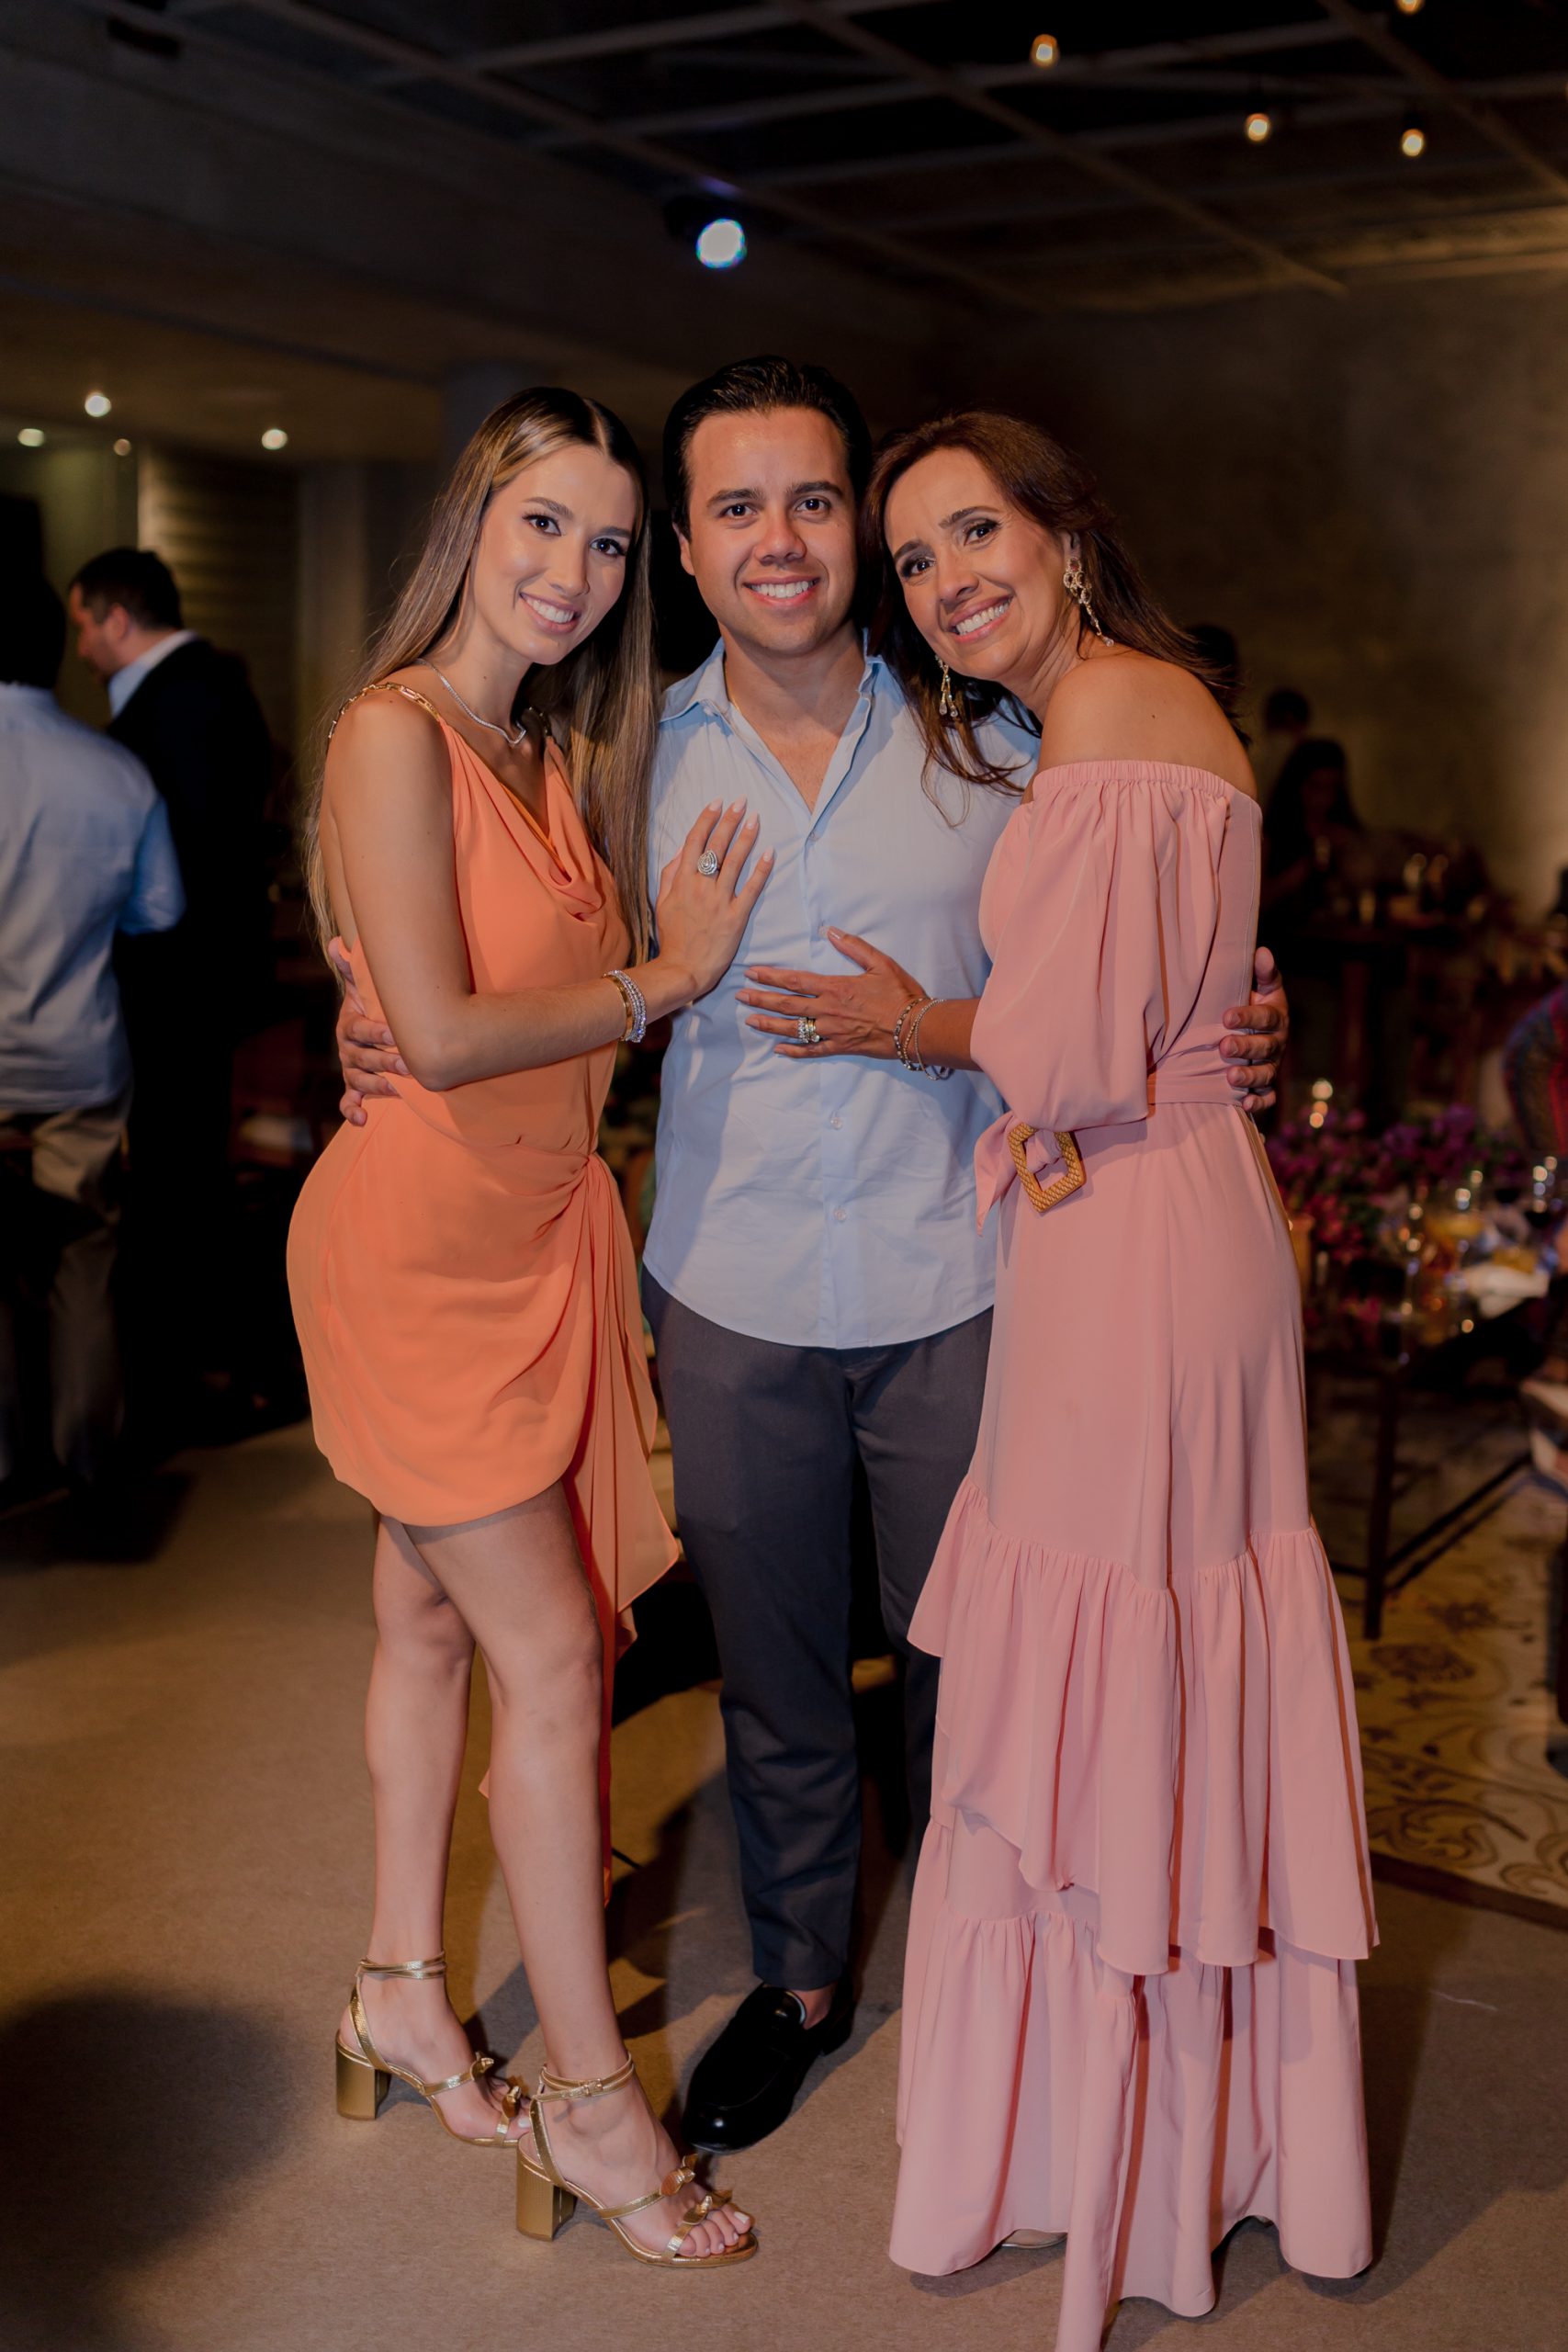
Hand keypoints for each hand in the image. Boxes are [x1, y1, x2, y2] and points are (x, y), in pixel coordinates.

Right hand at [329, 935, 405, 1126]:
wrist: (373, 1026)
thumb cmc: (373, 1005)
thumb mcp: (363, 986)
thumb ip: (353, 968)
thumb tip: (337, 943)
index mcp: (348, 1025)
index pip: (359, 1030)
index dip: (375, 1032)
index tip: (394, 1033)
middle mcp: (347, 1050)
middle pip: (363, 1058)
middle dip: (385, 1062)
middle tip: (407, 1064)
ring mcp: (352, 1071)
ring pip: (360, 1081)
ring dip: (378, 1086)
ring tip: (397, 1090)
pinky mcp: (355, 1088)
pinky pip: (348, 1102)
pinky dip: (352, 1111)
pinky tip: (361, 1119)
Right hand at [654, 801, 773, 1002]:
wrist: (682, 969)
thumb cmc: (672, 938)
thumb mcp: (661, 903)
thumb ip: (670, 875)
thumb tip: (682, 851)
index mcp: (681, 882)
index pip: (695, 842)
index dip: (707, 819)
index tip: (717, 803)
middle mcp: (701, 887)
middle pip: (716, 846)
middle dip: (729, 820)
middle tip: (741, 801)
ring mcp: (719, 902)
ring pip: (734, 862)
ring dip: (746, 837)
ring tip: (755, 818)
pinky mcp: (736, 917)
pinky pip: (751, 889)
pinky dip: (761, 870)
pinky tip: (769, 853)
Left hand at [738, 928, 922, 1057]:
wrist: (917, 1028)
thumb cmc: (901, 994)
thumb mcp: (881, 963)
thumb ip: (854, 947)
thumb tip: (831, 931)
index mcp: (835, 987)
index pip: (795, 981)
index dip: (771, 977)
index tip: (752, 973)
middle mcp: (828, 1010)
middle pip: (787, 1005)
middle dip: (761, 999)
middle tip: (740, 996)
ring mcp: (833, 1031)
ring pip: (793, 1029)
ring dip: (770, 1024)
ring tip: (750, 1020)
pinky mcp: (841, 1048)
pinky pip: (812, 1051)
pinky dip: (794, 1051)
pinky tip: (778, 1049)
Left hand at [1221, 945, 1288, 1113]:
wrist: (1260, 1033)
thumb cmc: (1255, 1006)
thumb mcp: (1263, 989)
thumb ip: (1264, 974)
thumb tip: (1262, 951)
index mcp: (1276, 1017)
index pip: (1265, 1017)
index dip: (1248, 1017)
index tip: (1227, 1017)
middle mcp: (1277, 1044)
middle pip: (1265, 1047)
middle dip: (1245, 1048)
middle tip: (1225, 1046)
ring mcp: (1273, 1066)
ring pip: (1266, 1074)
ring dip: (1250, 1077)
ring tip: (1231, 1077)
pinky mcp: (1268, 1086)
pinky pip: (1268, 1098)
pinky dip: (1259, 1103)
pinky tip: (1245, 1104)